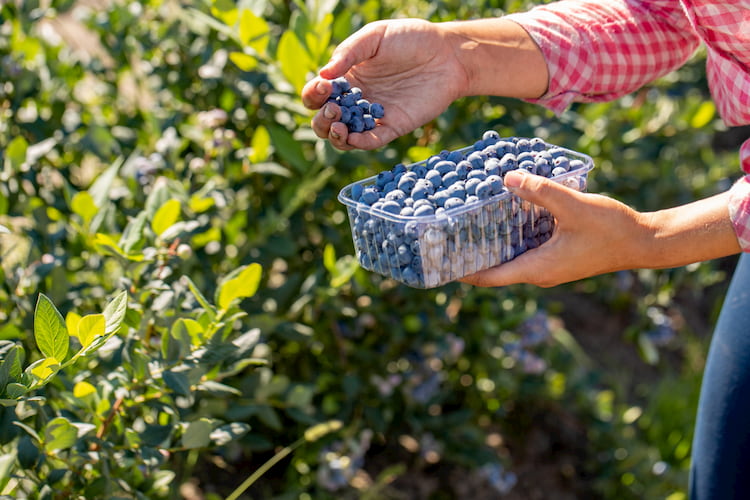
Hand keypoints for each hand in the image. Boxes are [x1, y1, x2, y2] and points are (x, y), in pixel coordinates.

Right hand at [301, 19, 468, 149]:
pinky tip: (354, 138)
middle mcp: (355, 99)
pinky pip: (371, 141)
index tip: (323, 87)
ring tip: (339, 126)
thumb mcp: (376, 36)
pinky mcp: (393, 127)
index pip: (318, 94)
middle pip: (325, 120)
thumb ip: (349, 52)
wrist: (448, 54)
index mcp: (346, 77)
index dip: (313, 95)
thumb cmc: (411, 38)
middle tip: (333, 109)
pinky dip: (360, 143)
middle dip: (321, 119)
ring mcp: (373, 115)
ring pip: (344, 137)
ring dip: (336, 136)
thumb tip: (323, 73)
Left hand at [460, 170, 648, 287]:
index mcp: (537, 269)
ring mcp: (547, 265)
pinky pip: (524, 249)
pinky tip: (503, 215)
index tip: (439, 260)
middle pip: (494, 268)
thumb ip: (540, 191)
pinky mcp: (556, 255)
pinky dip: (510, 236)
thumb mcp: (573, 206)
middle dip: (470, 254)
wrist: (644, 241)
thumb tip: (505, 178)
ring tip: (466, 223)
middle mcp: (538, 272)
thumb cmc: (611, 229)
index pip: (489, 277)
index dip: (462, 271)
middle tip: (446, 234)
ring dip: (490, 244)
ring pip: (509, 257)